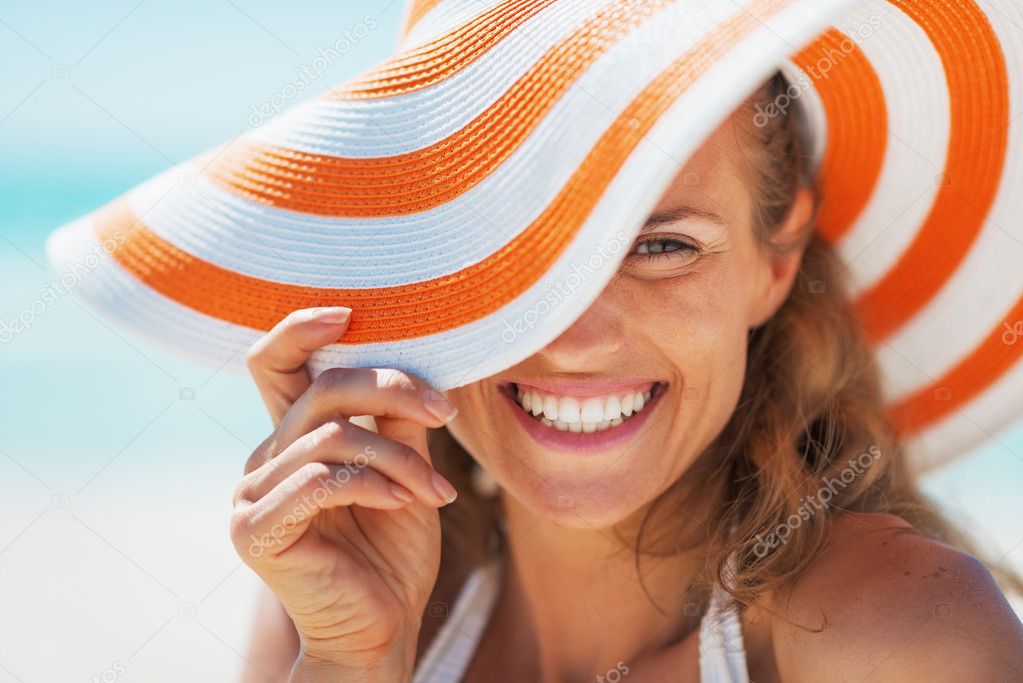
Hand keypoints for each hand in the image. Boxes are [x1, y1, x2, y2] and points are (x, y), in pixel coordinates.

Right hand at [230, 307, 457, 678]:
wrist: (382, 628)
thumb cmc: (393, 549)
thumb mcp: (403, 469)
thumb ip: (396, 418)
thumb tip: (413, 361)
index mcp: (291, 438)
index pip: (274, 364)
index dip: (300, 328)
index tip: (349, 313)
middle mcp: (262, 458)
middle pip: (321, 390)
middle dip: (391, 389)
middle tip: (443, 414)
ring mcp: (251, 495)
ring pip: (331, 436)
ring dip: (398, 457)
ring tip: (437, 492)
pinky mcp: (256, 530)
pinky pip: (320, 481)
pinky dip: (374, 484)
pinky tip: (405, 505)